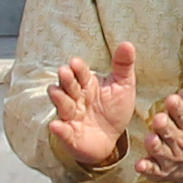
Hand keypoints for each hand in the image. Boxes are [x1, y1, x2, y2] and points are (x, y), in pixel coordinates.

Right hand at [45, 39, 142, 173]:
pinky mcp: (69, 135)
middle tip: (65, 71)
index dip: (79, 69)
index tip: (76, 62)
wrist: (110, 139)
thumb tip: (127, 43)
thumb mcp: (123, 86)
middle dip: (66, 79)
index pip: (82, 74)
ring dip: (59, 99)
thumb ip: (123, 65)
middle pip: (69, 86)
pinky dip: (58, 129)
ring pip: (63, 106)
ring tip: (56, 92)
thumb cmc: (114, 109)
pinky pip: (62, 131)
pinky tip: (55, 125)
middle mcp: (76, 98)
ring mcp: (71, 116)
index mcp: (88, 85)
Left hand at [128, 61, 182, 182]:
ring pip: (163, 152)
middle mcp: (179, 141)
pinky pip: (153, 170)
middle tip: (158, 119)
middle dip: (166, 127)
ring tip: (150, 139)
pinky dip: (147, 168)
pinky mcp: (159, 170)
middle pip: (173, 134)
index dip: (178, 108)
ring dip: (157, 146)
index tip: (171, 99)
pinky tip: (140, 165)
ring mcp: (170, 157)